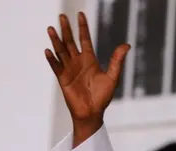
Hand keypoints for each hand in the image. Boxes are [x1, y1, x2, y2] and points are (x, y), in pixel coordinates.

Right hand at [45, 12, 129, 145]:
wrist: (93, 112)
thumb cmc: (103, 96)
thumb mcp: (112, 76)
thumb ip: (117, 60)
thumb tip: (126, 45)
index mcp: (90, 60)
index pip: (85, 39)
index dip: (82, 27)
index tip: (80, 14)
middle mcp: (78, 62)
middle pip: (71, 42)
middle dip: (67, 29)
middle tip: (62, 16)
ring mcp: (69, 70)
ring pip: (61, 52)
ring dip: (56, 41)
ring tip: (52, 28)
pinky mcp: (63, 79)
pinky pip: (56, 67)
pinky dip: (52, 59)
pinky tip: (49, 51)